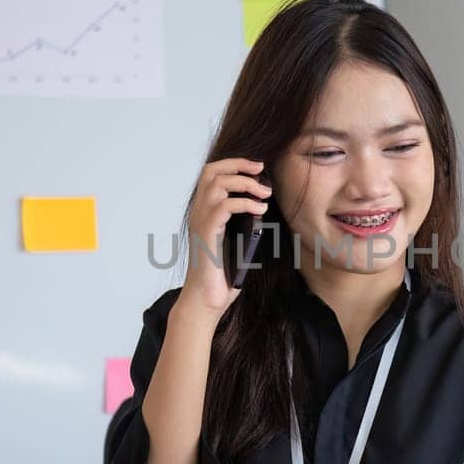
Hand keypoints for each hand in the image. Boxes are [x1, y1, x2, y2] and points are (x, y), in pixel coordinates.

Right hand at [178, 157, 271, 318]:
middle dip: (238, 164)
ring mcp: (201, 222)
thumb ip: (242, 224)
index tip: (257, 168)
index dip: (234, 164)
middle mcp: (198, 213)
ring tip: (265, 193)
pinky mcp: (207, 234)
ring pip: (218, 183)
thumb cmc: (220, 275)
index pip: (211, 174)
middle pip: (211, 171)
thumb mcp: (236, 242)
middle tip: (261, 169)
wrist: (206, 300)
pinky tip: (260, 210)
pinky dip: (245, 203)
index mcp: (204, 212)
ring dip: (245, 183)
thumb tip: (261, 209)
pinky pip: (225, 206)